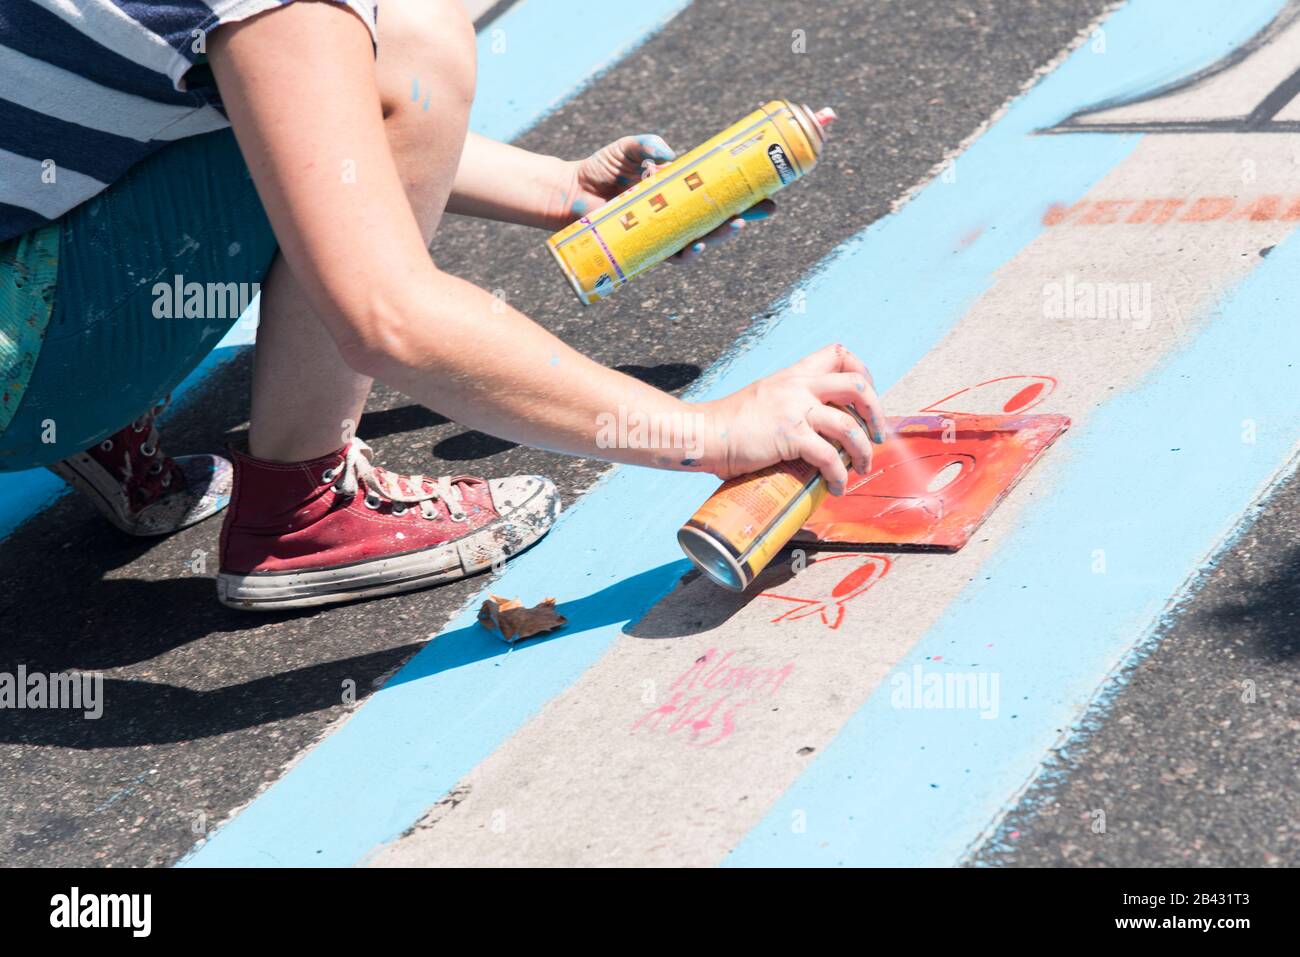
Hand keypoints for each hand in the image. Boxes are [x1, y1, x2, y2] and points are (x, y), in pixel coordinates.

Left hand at [548, 134, 776, 254]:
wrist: (572, 193)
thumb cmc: (601, 169)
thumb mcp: (627, 149)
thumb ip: (646, 144)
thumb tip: (668, 156)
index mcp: (681, 188)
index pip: (720, 192)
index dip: (747, 196)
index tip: (771, 193)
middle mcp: (678, 212)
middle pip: (719, 218)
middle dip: (744, 216)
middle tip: (762, 209)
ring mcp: (666, 231)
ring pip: (703, 238)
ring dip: (721, 235)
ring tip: (733, 225)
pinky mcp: (649, 246)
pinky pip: (674, 254)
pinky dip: (688, 252)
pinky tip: (698, 245)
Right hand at [695, 344, 885, 493]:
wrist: (704, 433)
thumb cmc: (730, 424)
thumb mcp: (765, 398)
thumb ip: (789, 402)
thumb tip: (813, 428)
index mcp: (794, 374)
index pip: (839, 353)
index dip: (863, 372)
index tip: (865, 400)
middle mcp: (798, 386)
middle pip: (858, 385)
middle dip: (877, 412)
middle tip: (877, 435)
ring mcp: (795, 410)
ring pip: (850, 425)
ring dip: (864, 451)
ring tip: (862, 468)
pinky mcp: (789, 436)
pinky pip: (829, 456)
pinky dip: (839, 476)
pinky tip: (836, 487)